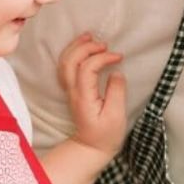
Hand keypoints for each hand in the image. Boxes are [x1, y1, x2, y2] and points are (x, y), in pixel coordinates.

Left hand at [57, 33, 125, 158]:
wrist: (91, 148)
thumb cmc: (106, 135)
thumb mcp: (116, 116)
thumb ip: (117, 92)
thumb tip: (117, 72)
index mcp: (84, 97)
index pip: (87, 68)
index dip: (102, 58)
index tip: (119, 57)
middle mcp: (73, 91)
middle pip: (71, 61)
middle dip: (86, 47)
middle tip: (104, 44)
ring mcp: (70, 90)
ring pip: (64, 63)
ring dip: (75, 47)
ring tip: (89, 36)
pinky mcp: (72, 90)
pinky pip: (65, 67)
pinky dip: (72, 54)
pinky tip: (81, 48)